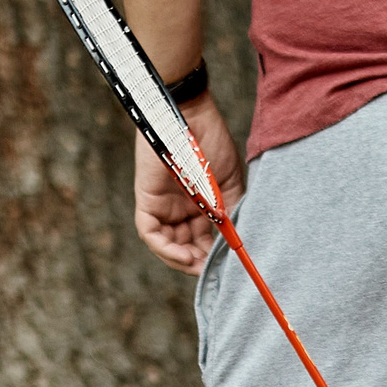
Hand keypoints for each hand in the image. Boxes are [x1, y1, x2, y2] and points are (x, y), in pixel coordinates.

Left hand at [134, 96, 244, 274]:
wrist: (190, 113)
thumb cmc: (211, 141)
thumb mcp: (229, 183)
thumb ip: (232, 213)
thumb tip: (239, 244)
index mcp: (200, 205)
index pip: (204, 241)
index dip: (213, 258)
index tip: (226, 270)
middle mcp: (180, 209)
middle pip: (186, 246)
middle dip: (199, 263)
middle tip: (212, 272)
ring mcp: (162, 205)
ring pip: (167, 245)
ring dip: (182, 260)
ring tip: (198, 266)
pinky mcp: (147, 200)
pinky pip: (151, 233)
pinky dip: (165, 249)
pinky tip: (183, 256)